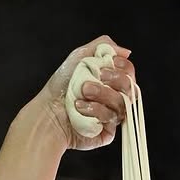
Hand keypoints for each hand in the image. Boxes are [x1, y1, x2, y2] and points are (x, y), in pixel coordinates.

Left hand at [39, 36, 135, 151]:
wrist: (48, 111)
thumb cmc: (61, 86)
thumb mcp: (81, 56)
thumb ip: (104, 47)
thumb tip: (126, 51)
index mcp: (110, 82)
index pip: (129, 73)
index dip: (124, 66)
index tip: (111, 62)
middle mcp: (113, 99)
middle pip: (131, 88)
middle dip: (115, 79)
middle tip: (98, 76)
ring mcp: (111, 117)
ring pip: (123, 104)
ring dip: (102, 94)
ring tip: (83, 91)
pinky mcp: (107, 132)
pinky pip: (112, 119)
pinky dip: (96, 110)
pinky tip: (81, 108)